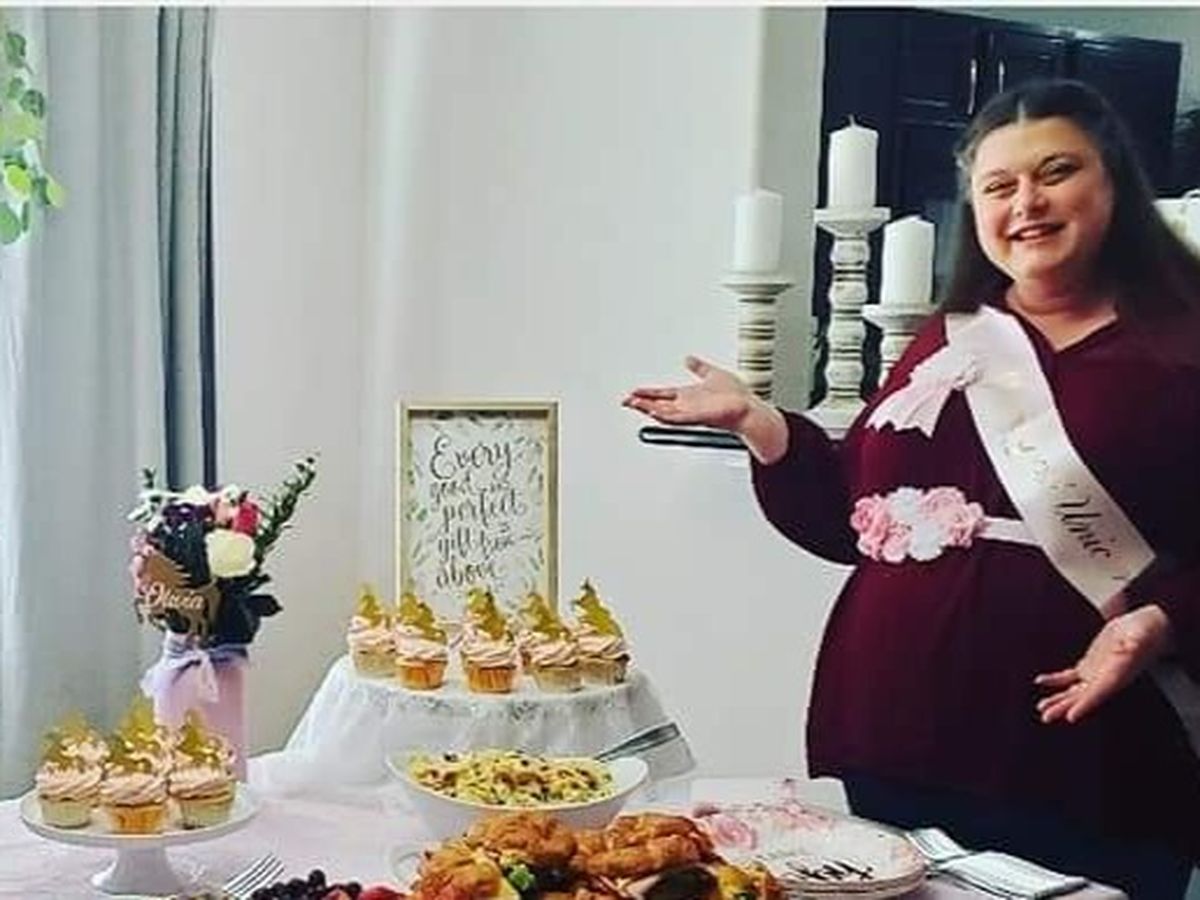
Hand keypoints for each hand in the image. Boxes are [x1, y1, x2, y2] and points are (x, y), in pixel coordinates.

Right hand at [622, 356, 754, 430]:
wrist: (749, 408)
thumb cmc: (736, 396)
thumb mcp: (712, 374)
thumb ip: (699, 367)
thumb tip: (689, 359)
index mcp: (689, 396)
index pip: (662, 395)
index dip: (647, 394)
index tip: (634, 392)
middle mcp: (687, 406)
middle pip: (658, 405)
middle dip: (640, 403)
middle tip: (625, 400)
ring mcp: (692, 413)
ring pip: (663, 412)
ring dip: (647, 408)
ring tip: (633, 403)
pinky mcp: (698, 417)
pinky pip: (676, 418)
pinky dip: (664, 415)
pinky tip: (653, 411)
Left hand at [1035, 604, 1174, 724]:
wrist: (1146, 627)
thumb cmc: (1147, 631)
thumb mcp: (1141, 634)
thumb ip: (1137, 641)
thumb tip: (1134, 643)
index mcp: (1118, 675)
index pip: (1099, 693)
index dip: (1085, 706)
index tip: (1070, 717)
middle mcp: (1106, 679)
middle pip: (1082, 698)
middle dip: (1064, 707)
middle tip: (1046, 717)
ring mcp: (1097, 673)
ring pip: (1074, 691)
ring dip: (1058, 699)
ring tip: (1041, 708)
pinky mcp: (1090, 665)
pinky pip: (1069, 676)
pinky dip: (1055, 680)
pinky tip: (1040, 681)